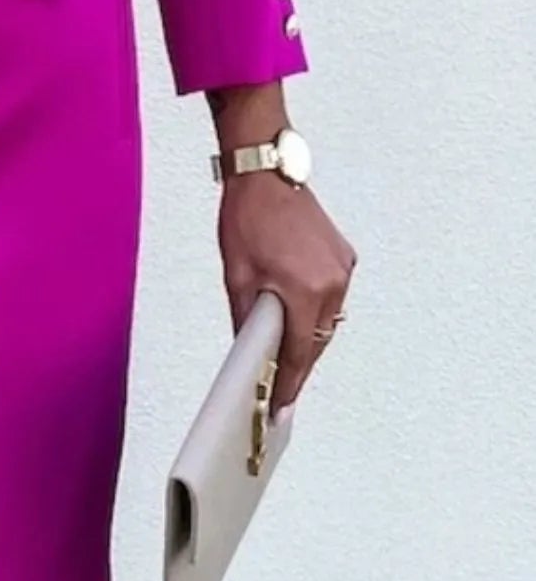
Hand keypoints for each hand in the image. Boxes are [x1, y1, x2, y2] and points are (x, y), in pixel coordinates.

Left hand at [218, 174, 355, 413]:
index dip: (290, 385)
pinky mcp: (344, 256)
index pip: (300, 353)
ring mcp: (342, 268)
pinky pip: (332, 296)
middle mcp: (332, 282)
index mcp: (305, 290)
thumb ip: (247, 320)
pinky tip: (296, 309)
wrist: (266, 173)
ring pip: (327, 320)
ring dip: (307, 333)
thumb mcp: (237, 275)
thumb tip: (251, 353)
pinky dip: (315, 307)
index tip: (282, 407)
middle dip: (298, 362)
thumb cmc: (247, 218)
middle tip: (279, 383)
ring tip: (284, 348)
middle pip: (317, 341)